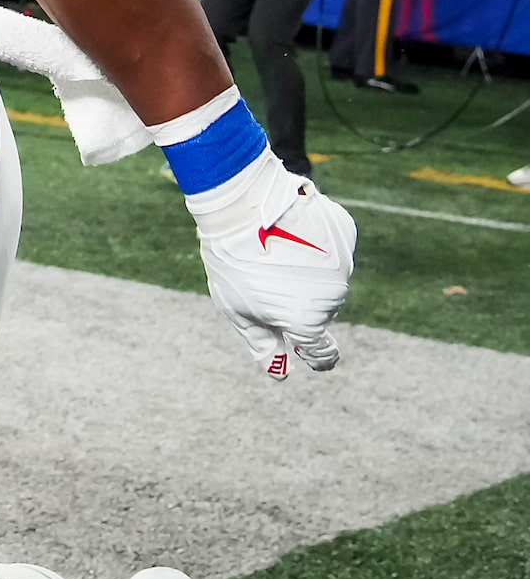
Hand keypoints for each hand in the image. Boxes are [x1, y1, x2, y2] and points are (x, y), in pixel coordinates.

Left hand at [187, 158, 357, 378]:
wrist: (242, 204)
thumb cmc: (233, 261)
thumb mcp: (237, 309)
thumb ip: (263, 344)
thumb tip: (280, 373)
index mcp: (307, 321)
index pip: (322, 353)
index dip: (316, 357)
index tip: (312, 356)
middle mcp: (334, 297)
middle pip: (319, 310)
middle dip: (298, 301)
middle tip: (266, 277)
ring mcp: (344, 264)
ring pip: (326, 278)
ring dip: (306, 272)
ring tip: (274, 251)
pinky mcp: (344, 234)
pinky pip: (333, 248)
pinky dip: (316, 244)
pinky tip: (292, 231)